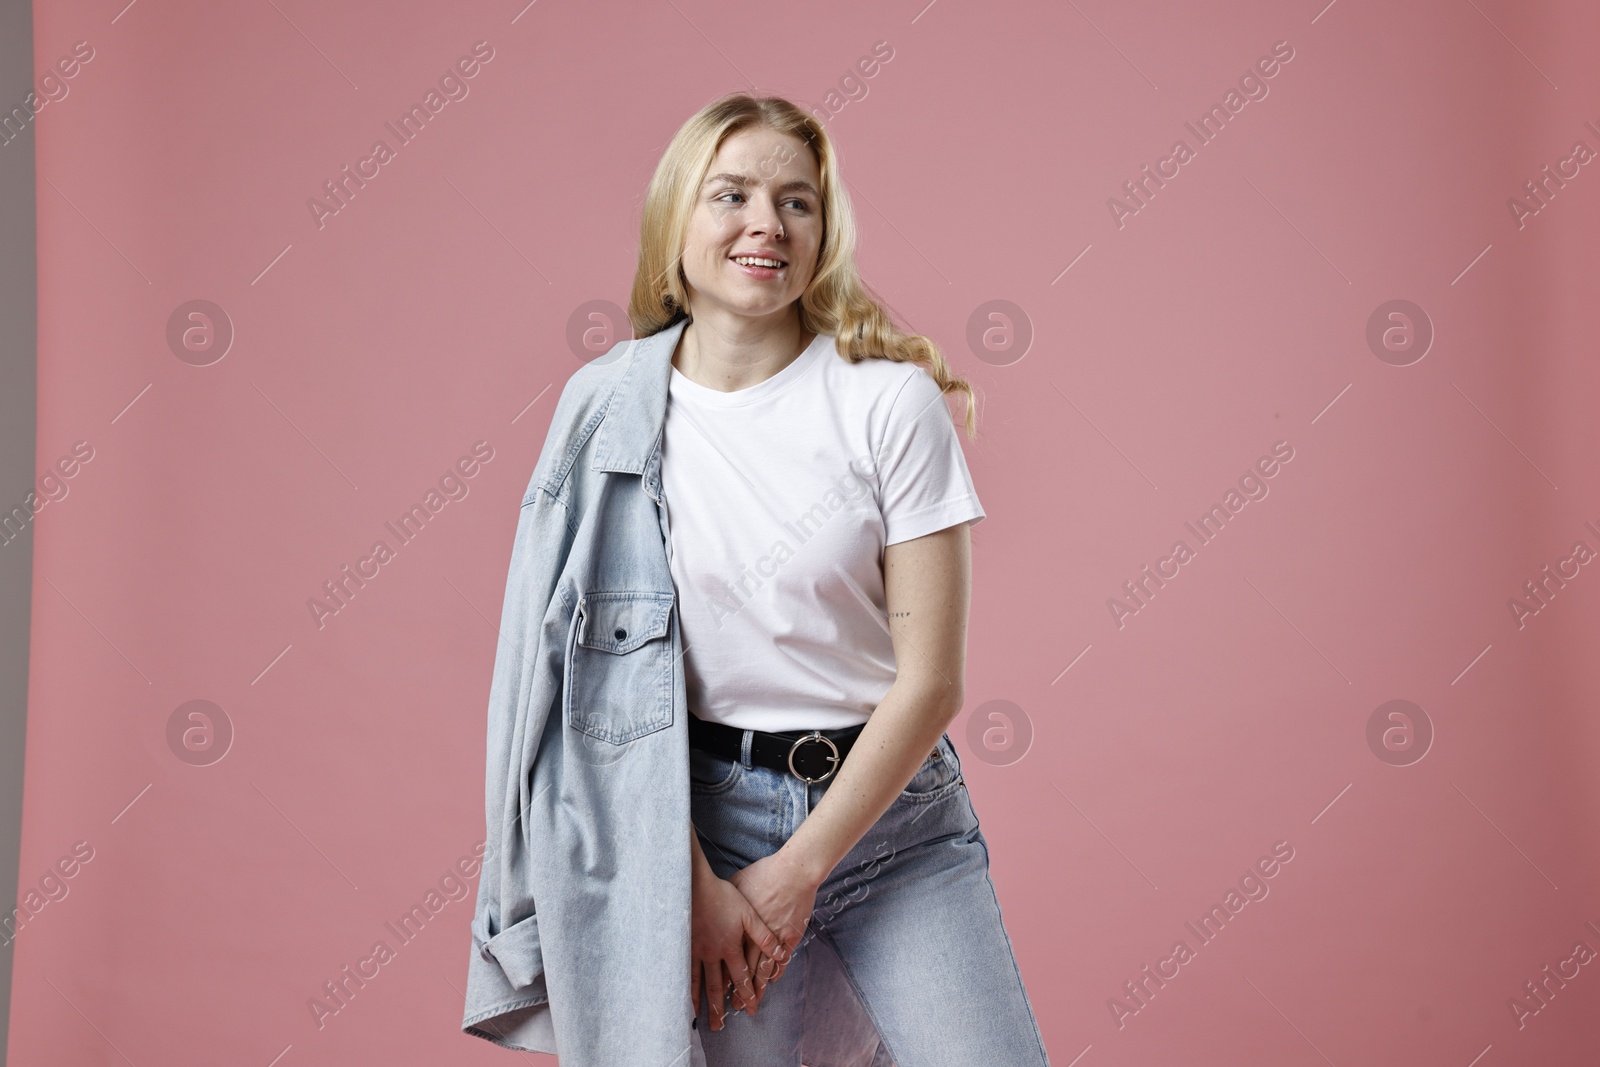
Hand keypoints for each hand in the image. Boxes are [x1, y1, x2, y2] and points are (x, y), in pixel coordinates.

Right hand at [691, 865, 782, 1030]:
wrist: (694, 886)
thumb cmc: (723, 897)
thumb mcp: (749, 914)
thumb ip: (765, 936)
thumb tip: (781, 954)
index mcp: (730, 947)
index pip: (741, 978)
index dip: (747, 995)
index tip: (750, 1011)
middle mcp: (712, 954)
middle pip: (717, 986)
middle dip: (719, 1007)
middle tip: (719, 1027)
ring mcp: (695, 950)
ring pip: (698, 981)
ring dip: (700, 1001)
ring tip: (699, 1018)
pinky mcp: (682, 944)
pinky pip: (683, 970)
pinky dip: (684, 985)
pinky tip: (681, 994)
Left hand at [728, 848, 820, 1007]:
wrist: (794, 872)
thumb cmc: (765, 873)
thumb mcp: (739, 882)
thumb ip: (729, 897)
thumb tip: (717, 900)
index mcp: (740, 925)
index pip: (730, 956)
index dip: (725, 975)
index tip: (719, 991)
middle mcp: (755, 936)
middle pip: (745, 969)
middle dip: (740, 991)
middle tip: (734, 1008)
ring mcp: (775, 937)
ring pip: (764, 969)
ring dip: (758, 988)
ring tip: (753, 1003)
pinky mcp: (790, 935)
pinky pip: (782, 959)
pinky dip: (777, 971)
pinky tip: (772, 981)